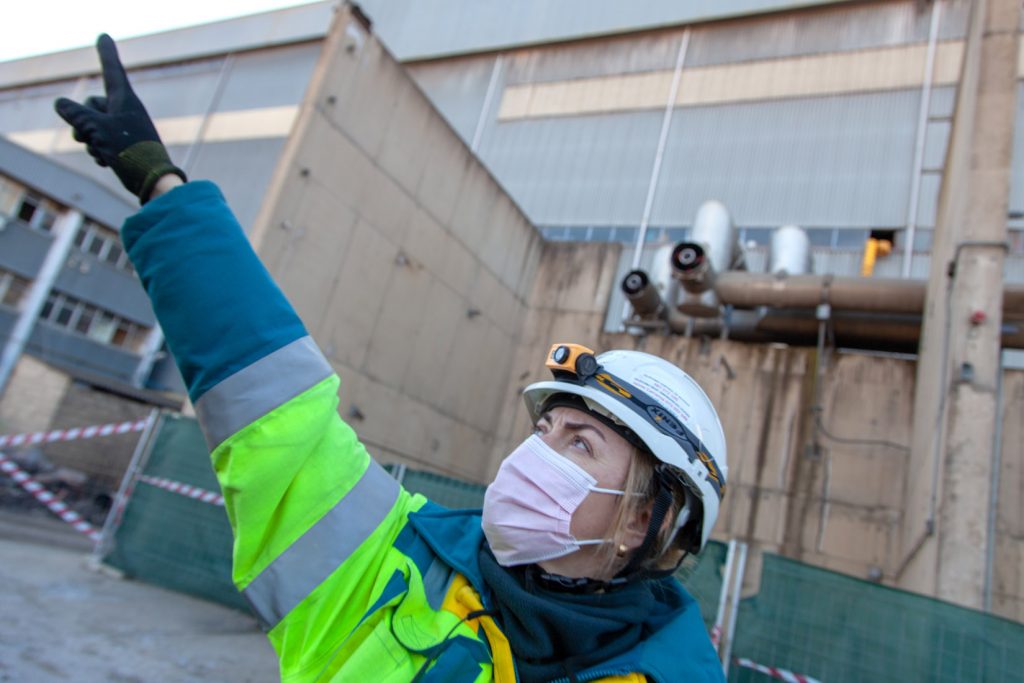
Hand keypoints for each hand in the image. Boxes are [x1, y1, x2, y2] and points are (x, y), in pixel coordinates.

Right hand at [54, 34, 185, 203]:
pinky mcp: (126, 145)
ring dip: (91, 141)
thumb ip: (75, 114)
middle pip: (92, 106)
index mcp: (125, 100)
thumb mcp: (96, 130)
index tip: (103, 35)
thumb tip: (60, 104)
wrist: (153, 182)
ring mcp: (127, 128)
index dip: (105, 53)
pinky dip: (100, 151)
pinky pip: (103, 141)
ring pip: (95, 126)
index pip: (111, 70)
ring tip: (102, 152)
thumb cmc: (129, 152)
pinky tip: (107, 163)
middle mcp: (127, 110)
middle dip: (83, 122)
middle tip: (88, 137)